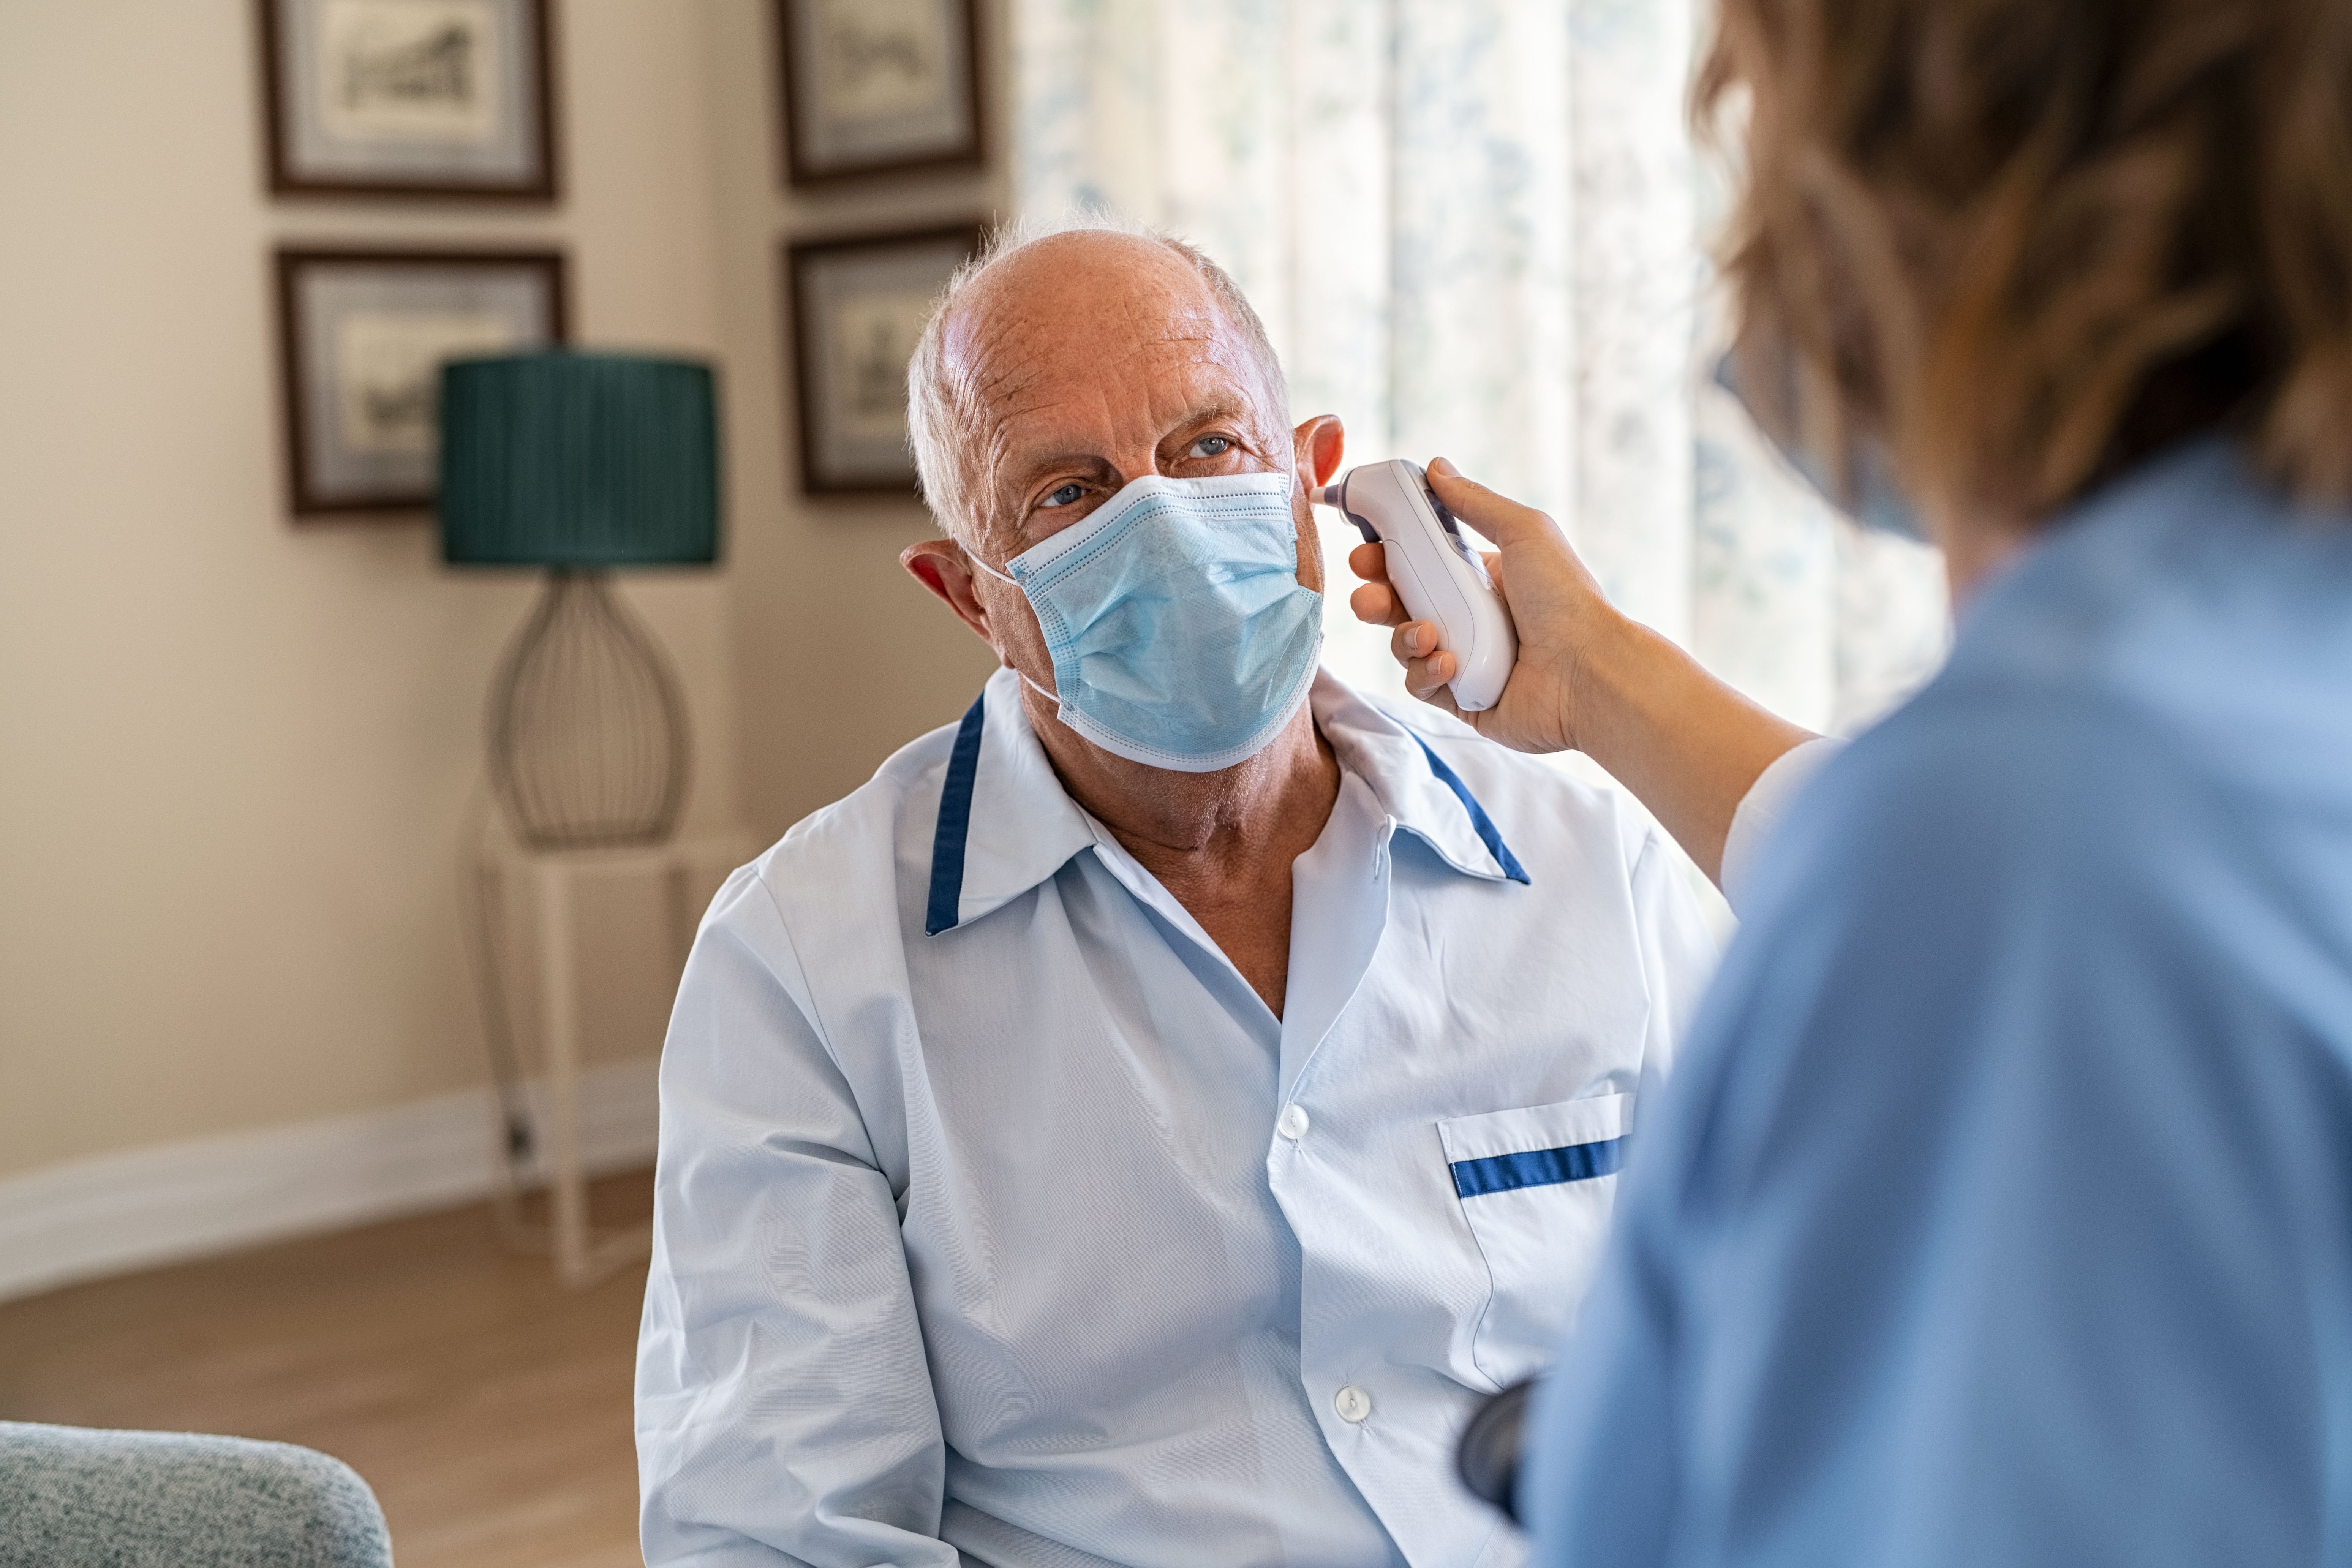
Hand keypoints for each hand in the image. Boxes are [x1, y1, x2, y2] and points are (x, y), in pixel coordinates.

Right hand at [1347, 457, 1817, 884]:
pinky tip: (1452, 664)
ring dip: (1405, 636)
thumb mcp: (1524, 533)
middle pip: (1399, 604)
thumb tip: (1435, 466)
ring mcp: (1463, 659)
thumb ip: (1474, 502)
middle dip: (1375, 597)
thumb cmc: (1565, 599)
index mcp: (1480, 578)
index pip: (1417, 563)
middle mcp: (1468, 618)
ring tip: (1429, 634)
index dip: (1385, 556)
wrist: (1588, 672)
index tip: (1364, 550)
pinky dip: (1427, 671)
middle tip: (1368, 596)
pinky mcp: (1460, 698)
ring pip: (1403, 645)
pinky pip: (1420, 683)